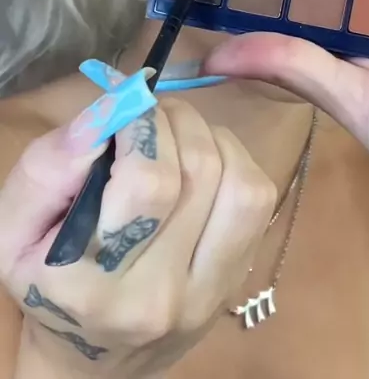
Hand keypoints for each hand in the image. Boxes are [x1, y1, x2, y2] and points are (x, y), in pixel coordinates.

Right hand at [0, 100, 275, 376]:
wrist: (86, 361)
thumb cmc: (44, 279)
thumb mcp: (15, 228)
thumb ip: (50, 167)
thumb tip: (110, 108)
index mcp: (96, 287)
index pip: (147, 183)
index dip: (143, 124)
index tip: (126, 103)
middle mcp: (162, 295)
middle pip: (199, 173)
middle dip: (175, 119)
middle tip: (148, 112)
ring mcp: (208, 293)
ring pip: (240, 183)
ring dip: (210, 136)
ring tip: (175, 134)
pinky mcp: (236, 282)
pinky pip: (257, 200)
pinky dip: (234, 160)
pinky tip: (203, 161)